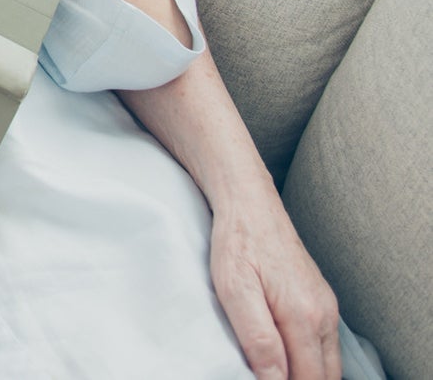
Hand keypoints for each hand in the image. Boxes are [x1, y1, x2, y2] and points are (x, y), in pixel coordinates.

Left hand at [210, 197, 339, 379]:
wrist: (249, 201)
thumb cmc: (237, 241)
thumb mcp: (235, 289)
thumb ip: (258, 338)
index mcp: (304, 316)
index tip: (260, 379)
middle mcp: (324, 314)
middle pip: (324, 377)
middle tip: (265, 375)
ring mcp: (326, 307)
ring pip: (328, 364)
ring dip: (307, 375)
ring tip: (273, 369)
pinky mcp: (321, 299)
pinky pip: (324, 345)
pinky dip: (310, 359)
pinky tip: (286, 356)